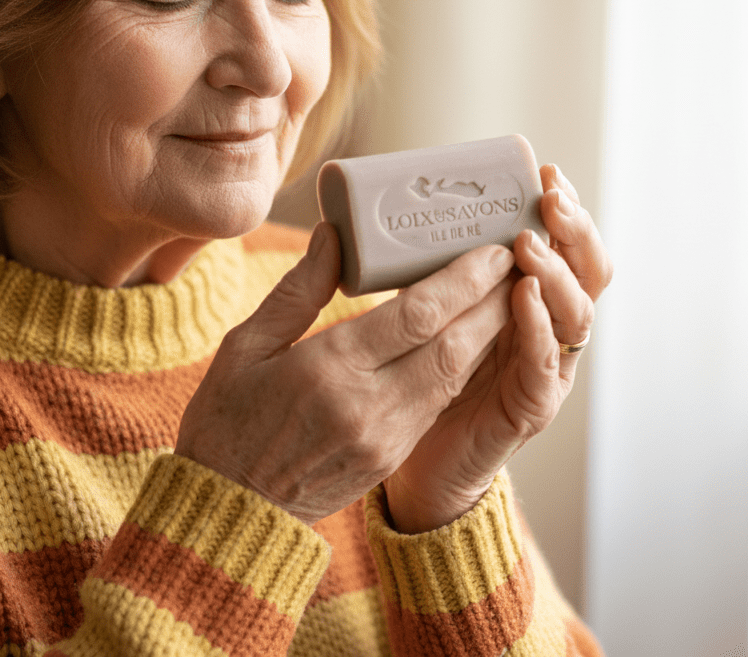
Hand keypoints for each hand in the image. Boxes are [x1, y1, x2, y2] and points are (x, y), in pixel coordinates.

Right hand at [175, 223, 514, 524]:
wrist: (230, 512)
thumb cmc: (226, 422)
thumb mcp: (243, 346)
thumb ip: (297, 291)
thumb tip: (334, 235)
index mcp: (327, 370)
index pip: (416, 317)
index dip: (462, 280)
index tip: (491, 250)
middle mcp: (367, 405)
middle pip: (450, 345)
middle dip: (492, 301)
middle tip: (520, 261)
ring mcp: (384, 437)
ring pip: (452, 376)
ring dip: (487, 333)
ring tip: (507, 294)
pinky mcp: (390, 457)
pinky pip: (436, 401)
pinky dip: (460, 366)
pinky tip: (471, 339)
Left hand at [383, 163, 613, 531]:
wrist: (415, 464)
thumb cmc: (415, 380)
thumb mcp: (412, 313)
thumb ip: (411, 270)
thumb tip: (357, 224)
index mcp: (526, 302)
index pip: (562, 247)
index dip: (562, 211)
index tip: (545, 172)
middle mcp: (546, 331)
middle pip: (585, 273)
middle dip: (575, 231)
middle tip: (551, 197)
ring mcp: (543, 369)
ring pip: (576, 314)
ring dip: (558, 273)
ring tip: (529, 243)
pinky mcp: (529, 408)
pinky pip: (545, 366)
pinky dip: (539, 329)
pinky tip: (525, 298)